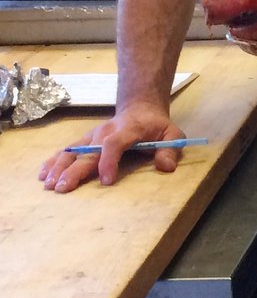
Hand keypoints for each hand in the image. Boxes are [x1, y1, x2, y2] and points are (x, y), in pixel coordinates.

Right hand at [38, 101, 185, 191]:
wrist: (140, 109)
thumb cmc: (156, 126)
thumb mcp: (172, 134)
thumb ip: (170, 149)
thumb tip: (167, 167)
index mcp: (128, 130)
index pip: (114, 143)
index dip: (109, 161)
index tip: (107, 181)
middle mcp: (105, 132)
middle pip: (87, 151)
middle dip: (74, 170)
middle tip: (63, 188)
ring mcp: (92, 136)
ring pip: (72, 150)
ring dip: (59, 167)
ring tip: (49, 185)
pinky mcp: (84, 141)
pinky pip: (66, 150)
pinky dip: (53, 161)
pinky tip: (43, 174)